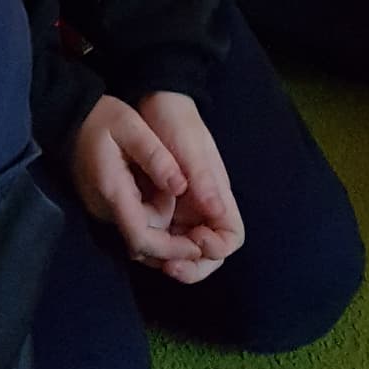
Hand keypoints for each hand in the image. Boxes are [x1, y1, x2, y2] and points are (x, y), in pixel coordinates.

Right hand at [68, 95, 200, 270]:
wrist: (68, 117)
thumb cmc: (101, 118)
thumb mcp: (131, 126)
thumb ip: (155, 156)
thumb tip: (181, 187)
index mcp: (113, 192)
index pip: (141, 238)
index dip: (171, 248)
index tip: (198, 245)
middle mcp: (105, 210)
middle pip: (143, 243)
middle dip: (172, 240)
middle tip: (198, 226)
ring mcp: (103, 211)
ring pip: (138, 236)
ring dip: (163, 231)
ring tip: (181, 205)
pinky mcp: (104, 207)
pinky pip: (132, 225)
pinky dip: (152, 222)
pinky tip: (163, 199)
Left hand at [136, 91, 244, 284]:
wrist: (153, 100)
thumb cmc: (177, 121)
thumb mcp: (190, 149)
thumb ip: (203, 181)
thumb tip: (218, 215)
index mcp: (217, 196)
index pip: (230, 237)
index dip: (217, 248)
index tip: (196, 241)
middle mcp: (203, 208)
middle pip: (208, 253)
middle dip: (192, 267)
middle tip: (169, 268)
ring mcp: (182, 209)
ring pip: (183, 250)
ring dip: (171, 260)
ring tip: (148, 256)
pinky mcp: (162, 206)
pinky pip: (163, 236)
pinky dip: (154, 246)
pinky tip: (138, 242)